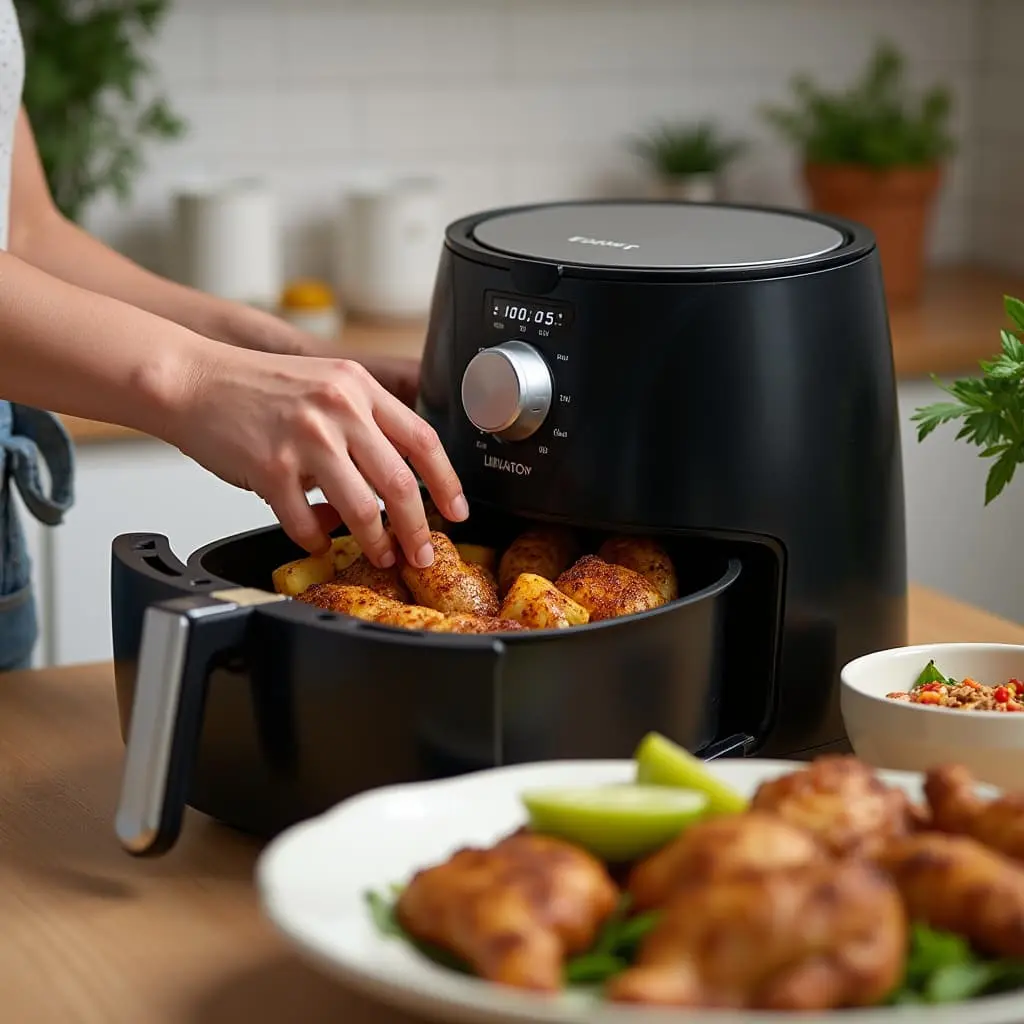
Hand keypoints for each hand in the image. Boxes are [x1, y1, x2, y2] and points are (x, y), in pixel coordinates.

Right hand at [168, 347, 467, 568]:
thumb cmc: (256, 386)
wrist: (191, 379)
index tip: (455, 511)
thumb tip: (392, 482)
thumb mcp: (324, 383)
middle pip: (399, 481)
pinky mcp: (270, 467)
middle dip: (417, 527)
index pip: (422, 438)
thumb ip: (362, 422)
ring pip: (360, 507)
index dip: (447, 482)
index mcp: (357, 386)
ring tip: (380, 555)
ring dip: (375, 541)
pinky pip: (304, 522)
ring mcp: (304, 438)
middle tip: (423, 552)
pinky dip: (315, 539)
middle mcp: (337, 408)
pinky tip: (317, 540)